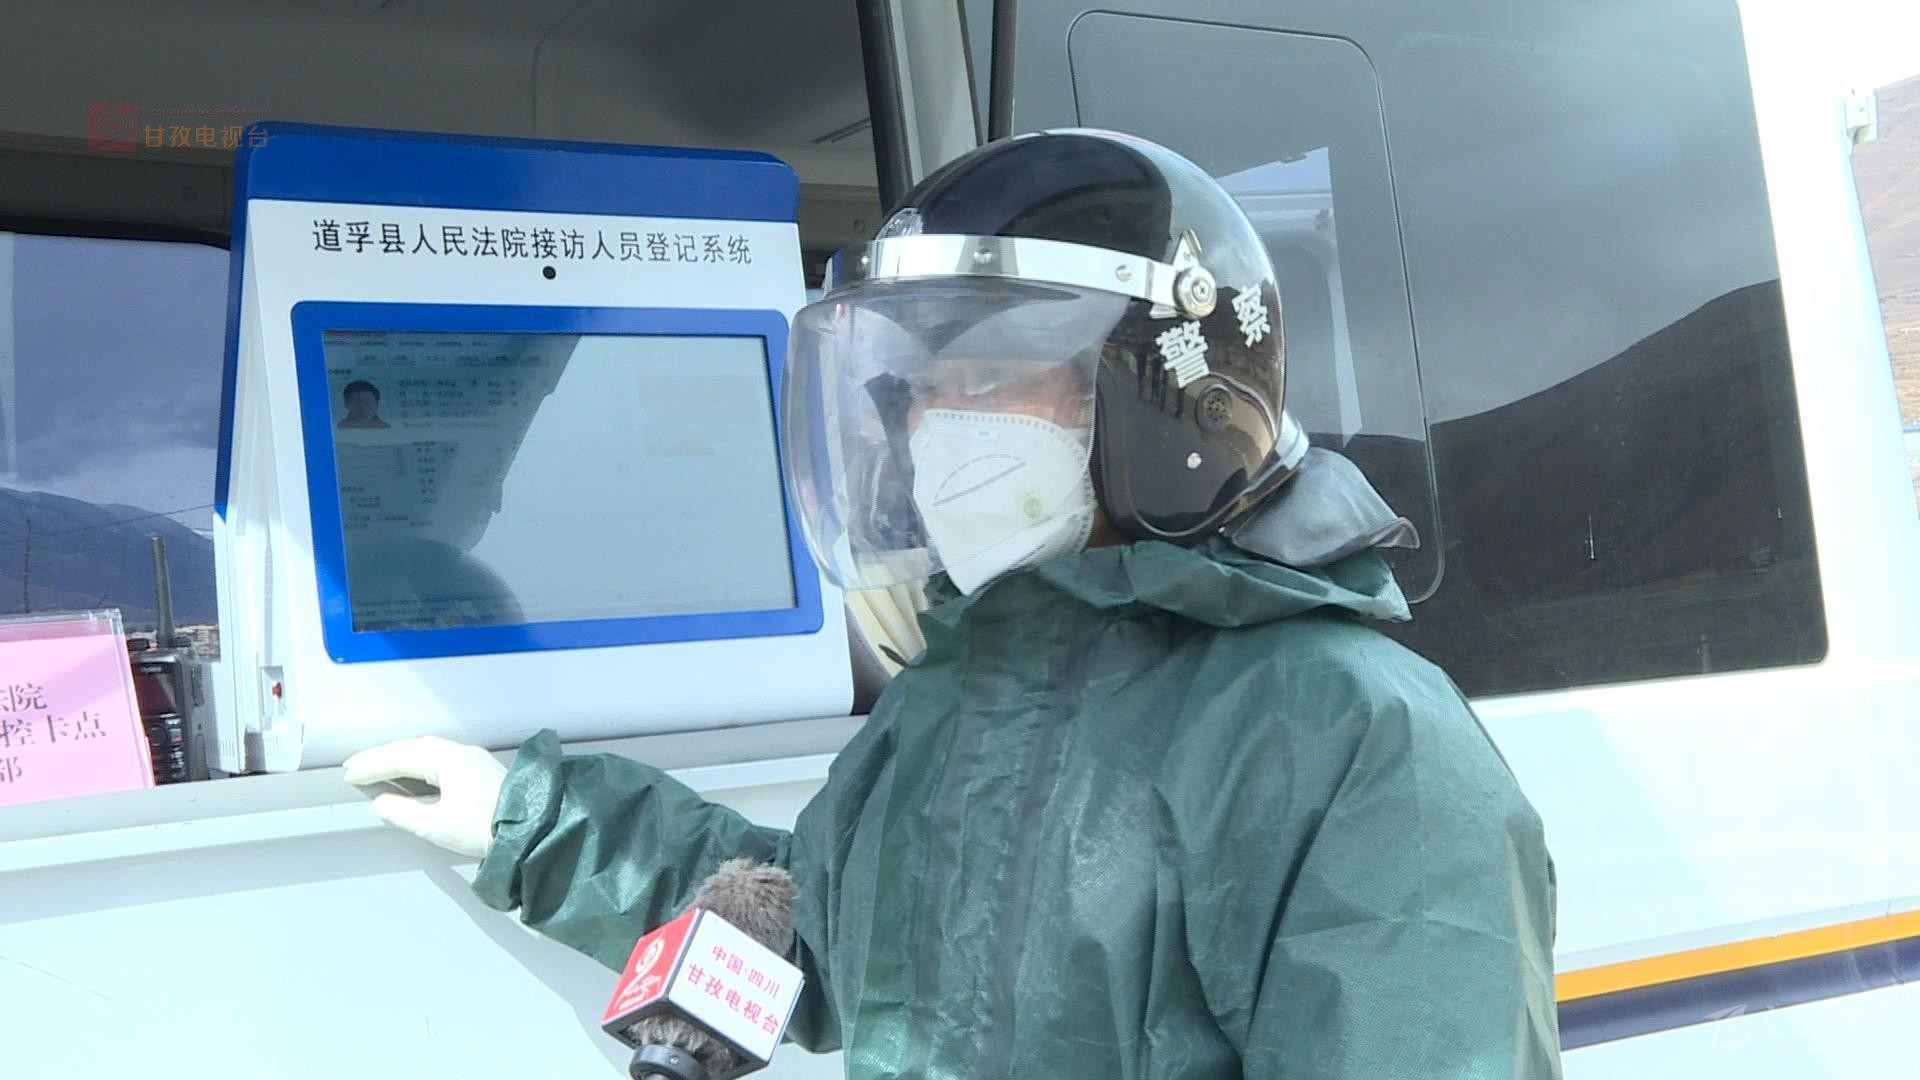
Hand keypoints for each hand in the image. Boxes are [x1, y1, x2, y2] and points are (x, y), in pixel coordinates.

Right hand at [342, 736, 506, 857]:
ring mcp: (471, 757)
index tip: (349, 774)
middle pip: (412, 747)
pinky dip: (416, 760)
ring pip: (426, 749)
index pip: (401, 758)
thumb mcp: (437, 826)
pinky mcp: (478, 767)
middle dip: (382, 755)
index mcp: (448, 760)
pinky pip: (438, 754)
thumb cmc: (483, 828)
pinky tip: (408, 769)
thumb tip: (381, 802)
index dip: (373, 766)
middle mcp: (459, 751)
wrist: (531, 830)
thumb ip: (404, 812)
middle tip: (354, 765)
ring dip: (399, 755)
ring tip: (375, 766)